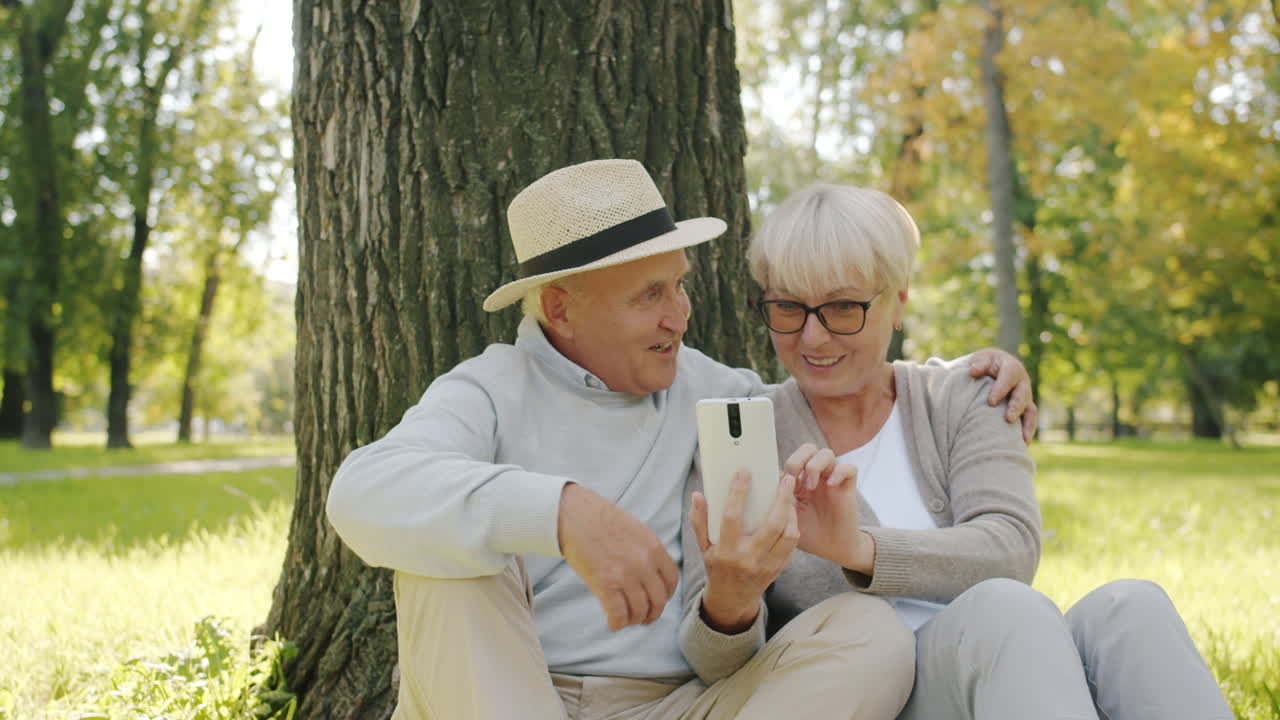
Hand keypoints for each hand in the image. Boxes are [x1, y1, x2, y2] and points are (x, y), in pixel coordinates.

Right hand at [558, 483, 678, 630]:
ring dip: (634, 620)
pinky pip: (618, 614)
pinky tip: (613, 624)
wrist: (574, 515)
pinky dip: (617, 623)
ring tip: (626, 620)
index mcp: (654, 547)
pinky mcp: (605, 584)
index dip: (666, 594)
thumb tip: (652, 572)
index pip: (671, 580)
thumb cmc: (601, 519)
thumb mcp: (636, 529)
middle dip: (652, 613)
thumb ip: (648, 550)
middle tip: (644, 618)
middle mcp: (644, 563)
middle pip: (658, 600)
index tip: (658, 600)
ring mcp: (625, 575)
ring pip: (639, 610)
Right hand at [690, 470, 797, 633]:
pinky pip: (792, 545)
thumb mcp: (703, 546)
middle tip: (785, 478)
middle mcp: (748, 558)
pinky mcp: (779, 569)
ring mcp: (767, 566)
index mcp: (726, 551)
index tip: (744, 472)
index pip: (732, 517)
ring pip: (789, 535)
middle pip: (772, 525)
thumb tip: (698, 495)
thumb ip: (699, 520)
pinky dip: (793, 527)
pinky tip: (790, 514)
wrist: (732, 600)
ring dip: (792, 513)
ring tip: (789, 496)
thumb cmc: (716, 567)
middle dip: (782, 499)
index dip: (738, 493)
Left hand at [784, 444, 871, 572]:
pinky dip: (839, 472)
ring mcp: (833, 481)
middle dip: (798, 458)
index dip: (784, 466)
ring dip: (815, 465)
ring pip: (826, 453)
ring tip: (810, 486)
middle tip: (793, 478)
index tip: (779, 483)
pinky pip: (849, 468)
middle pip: (808, 449)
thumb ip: (778, 504)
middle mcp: (817, 478)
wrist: (833, 549)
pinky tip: (830, 486)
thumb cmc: (809, 536)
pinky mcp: (848, 488)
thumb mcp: (788, 520)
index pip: (792, 459)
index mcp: (800, 483)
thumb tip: (767, 487)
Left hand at [968, 349, 1038, 443]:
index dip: (1002, 388)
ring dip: (1027, 424)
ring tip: (1022, 438)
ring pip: (1030, 410)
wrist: (991, 369)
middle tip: (1008, 419)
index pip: (1009, 376)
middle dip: (1016, 407)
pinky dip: (1027, 432)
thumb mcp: (980, 359)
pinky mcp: (1024, 409)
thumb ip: (978, 364)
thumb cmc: (983, 364)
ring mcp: (1025, 397)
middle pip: (1022, 394)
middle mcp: (1021, 382)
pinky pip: (1029, 420)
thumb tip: (973, 371)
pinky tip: (1022, 445)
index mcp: (1011, 367)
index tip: (991, 402)